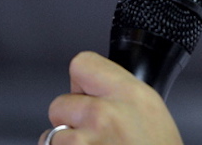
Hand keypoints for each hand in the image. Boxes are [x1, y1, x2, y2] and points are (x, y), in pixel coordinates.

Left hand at [39, 51, 182, 144]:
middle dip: (71, 121)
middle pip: (59, 103)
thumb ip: (120, 95)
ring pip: (51, 136)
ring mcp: (84, 143)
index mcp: (129, 94)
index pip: (81, 64)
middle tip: (95, 138)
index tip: (88, 95)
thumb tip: (92, 90)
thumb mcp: (151, 112)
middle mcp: (104, 114)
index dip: (82, 83)